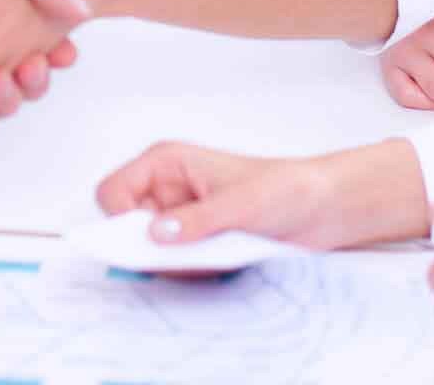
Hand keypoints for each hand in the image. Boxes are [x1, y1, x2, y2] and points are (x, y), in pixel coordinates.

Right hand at [94, 138, 430, 248]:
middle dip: (153, 249)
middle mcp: (166, 187)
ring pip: (151, 250)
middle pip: (127, 227)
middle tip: (189, 255)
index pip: (113, 192)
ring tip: (217, 254)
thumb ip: (196, 221)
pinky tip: (224, 260)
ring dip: (178, 263)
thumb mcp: (241, 205)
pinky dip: (193, 270)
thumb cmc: (285, 188)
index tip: (147, 241)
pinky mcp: (194, 238)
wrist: (321, 208)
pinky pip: (174, 264)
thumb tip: (153, 235)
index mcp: (166, 162)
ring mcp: (179, 215)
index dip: (121, 221)